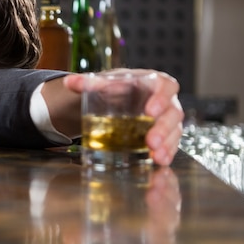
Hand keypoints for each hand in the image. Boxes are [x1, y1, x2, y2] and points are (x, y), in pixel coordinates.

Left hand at [63, 69, 183, 165]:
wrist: (111, 100)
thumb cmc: (112, 88)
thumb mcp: (100, 83)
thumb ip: (86, 83)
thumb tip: (69, 82)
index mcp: (151, 82)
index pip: (165, 85)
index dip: (161, 97)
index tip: (150, 110)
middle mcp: (164, 100)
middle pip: (173, 112)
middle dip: (163, 128)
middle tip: (150, 141)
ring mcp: (165, 119)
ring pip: (174, 130)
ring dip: (167, 144)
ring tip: (156, 156)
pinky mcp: (163, 135)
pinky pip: (171, 144)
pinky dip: (166, 152)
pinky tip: (159, 161)